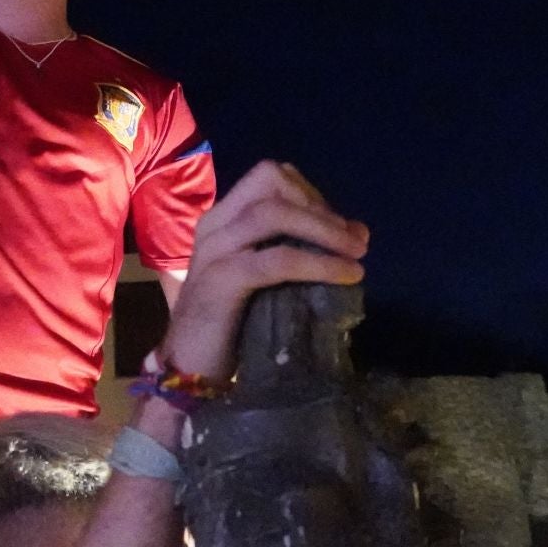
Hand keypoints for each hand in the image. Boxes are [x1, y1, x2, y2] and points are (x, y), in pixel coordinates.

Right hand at [164, 161, 367, 378]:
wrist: (189, 370)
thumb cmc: (229, 325)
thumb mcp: (268, 279)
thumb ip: (302, 251)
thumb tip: (358, 232)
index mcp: (221, 220)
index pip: (269, 177)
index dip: (309, 194)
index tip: (338, 227)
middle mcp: (214, 226)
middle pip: (271, 181)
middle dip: (320, 207)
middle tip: (353, 242)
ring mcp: (213, 251)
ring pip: (273, 214)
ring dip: (324, 230)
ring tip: (357, 255)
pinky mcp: (221, 281)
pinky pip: (276, 259)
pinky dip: (318, 263)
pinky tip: (344, 276)